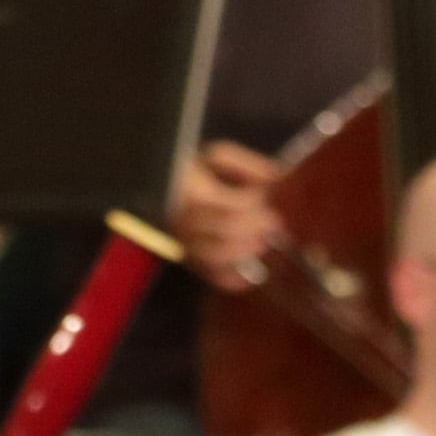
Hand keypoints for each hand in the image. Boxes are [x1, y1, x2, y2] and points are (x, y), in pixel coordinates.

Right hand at [169, 141, 286, 292]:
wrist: (160, 189)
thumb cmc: (191, 170)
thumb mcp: (216, 156)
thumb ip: (246, 164)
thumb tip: (274, 178)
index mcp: (191, 193)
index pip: (230, 204)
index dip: (253, 203)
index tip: (267, 197)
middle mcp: (184, 221)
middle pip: (226, 232)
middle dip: (255, 229)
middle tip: (273, 223)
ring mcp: (184, 243)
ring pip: (217, 257)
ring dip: (246, 252)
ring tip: (262, 242)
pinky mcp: (188, 260)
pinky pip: (211, 277)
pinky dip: (233, 279)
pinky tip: (252, 274)